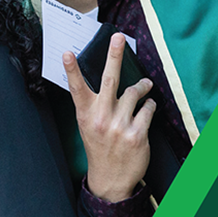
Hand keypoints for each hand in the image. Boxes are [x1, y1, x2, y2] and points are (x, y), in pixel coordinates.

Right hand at [63, 33, 154, 202]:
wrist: (110, 178)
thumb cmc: (99, 146)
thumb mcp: (88, 125)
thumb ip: (94, 104)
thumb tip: (108, 79)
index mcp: (86, 114)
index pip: (77, 87)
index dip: (72, 69)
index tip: (67, 53)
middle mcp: (101, 117)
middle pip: (109, 79)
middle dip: (114, 56)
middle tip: (118, 38)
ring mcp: (120, 126)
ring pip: (135, 92)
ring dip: (142, 87)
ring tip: (145, 86)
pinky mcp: (137, 134)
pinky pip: (148, 109)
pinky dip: (150, 105)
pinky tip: (148, 106)